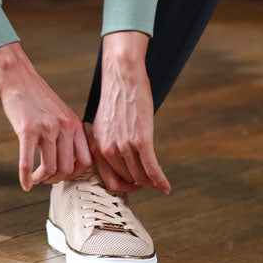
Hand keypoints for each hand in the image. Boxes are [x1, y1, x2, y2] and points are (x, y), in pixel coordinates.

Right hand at [0, 42, 92, 191]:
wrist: (18, 76)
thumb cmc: (37, 97)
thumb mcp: (62, 113)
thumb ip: (69, 134)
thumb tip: (71, 163)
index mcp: (75, 124)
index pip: (85, 161)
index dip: (75, 174)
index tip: (64, 176)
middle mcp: (64, 126)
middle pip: (67, 168)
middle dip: (56, 179)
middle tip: (46, 178)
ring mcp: (46, 128)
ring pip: (50, 168)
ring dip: (41, 179)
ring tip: (35, 178)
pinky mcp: (26, 129)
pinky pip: (27, 162)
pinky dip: (25, 177)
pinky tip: (24, 184)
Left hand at [89, 31, 170, 195]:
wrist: (122, 76)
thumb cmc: (116, 97)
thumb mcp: (104, 124)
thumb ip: (107, 144)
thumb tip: (119, 163)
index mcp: (96, 145)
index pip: (108, 181)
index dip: (123, 187)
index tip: (133, 184)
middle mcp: (107, 148)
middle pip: (126, 181)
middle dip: (139, 184)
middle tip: (148, 181)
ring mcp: (123, 145)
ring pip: (140, 177)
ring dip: (151, 183)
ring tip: (158, 182)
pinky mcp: (141, 139)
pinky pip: (151, 169)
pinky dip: (160, 181)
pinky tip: (166, 187)